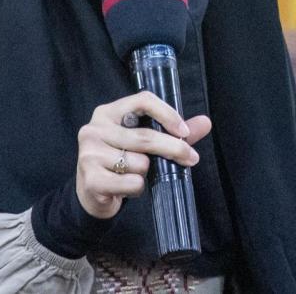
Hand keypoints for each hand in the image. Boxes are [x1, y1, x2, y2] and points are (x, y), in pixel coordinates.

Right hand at [75, 91, 211, 218]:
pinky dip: (138, 187)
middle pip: (145, 136)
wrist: (91, 194)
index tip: (184, 132)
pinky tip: (128, 187)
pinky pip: (132, 182)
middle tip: (191, 158)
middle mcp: (94, 129)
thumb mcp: (142, 144)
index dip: (167, 114)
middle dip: (173, 148)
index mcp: (107, 113)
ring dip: (147, 173)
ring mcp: (89, 153)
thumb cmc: (120, 163)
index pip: (142, 100)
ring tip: (136, 175)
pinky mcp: (91, 178)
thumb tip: (205, 122)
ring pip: (139, 163)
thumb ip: (172, 132)